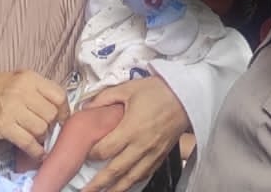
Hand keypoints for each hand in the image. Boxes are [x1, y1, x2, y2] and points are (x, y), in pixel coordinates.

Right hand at [0, 71, 69, 159]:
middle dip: (50, 125)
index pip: (59, 95)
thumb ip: (36, 89)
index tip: (61, 118)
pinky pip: (28, 142)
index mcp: (28, 77)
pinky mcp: (3, 127)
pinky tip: (37, 153)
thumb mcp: (15, 79)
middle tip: (44, 128)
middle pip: (51, 114)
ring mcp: (12, 109)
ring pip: (41, 129)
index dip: (63, 110)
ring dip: (41, 137)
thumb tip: (57, 107)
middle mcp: (22, 91)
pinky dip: (36, 151)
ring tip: (35, 137)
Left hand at [80, 77, 189, 191]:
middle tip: (84, 190)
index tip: (84, 154)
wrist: (186, 96)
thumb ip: (104, 99)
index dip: (92, 154)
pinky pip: (145, 174)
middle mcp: (141, 145)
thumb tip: (86, 108)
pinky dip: (133, 183)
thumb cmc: (159, 91)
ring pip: (131, 178)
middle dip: (98, 183)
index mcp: (131, 128)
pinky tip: (125, 186)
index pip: (105, 150)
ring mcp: (152, 153)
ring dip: (115, 189)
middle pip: (115, 170)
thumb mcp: (128, 88)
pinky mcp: (161, 156)